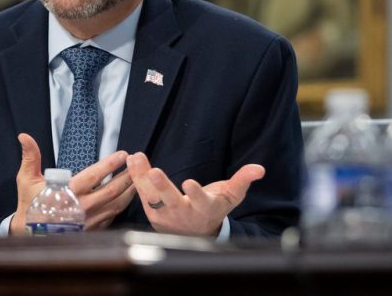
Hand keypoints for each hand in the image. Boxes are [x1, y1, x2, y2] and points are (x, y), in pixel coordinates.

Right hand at [9, 133, 134, 234]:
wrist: (30, 236)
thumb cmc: (31, 204)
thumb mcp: (27, 180)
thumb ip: (31, 157)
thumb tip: (24, 137)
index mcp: (68, 193)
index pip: (93, 176)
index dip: (110, 165)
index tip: (123, 154)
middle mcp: (81, 207)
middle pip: (112, 190)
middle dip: (127, 176)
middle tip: (138, 163)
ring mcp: (89, 220)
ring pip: (117, 204)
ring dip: (130, 190)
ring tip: (139, 177)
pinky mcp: (93, 229)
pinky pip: (113, 216)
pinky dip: (124, 205)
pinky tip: (130, 196)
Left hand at [126, 152, 264, 236]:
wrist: (196, 232)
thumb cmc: (215, 208)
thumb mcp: (232, 195)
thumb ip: (243, 180)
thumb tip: (260, 169)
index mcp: (205, 209)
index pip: (201, 201)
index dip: (196, 193)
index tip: (189, 182)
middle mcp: (184, 214)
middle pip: (171, 201)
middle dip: (162, 187)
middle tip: (154, 172)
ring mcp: (165, 215)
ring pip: (151, 197)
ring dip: (142, 177)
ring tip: (136, 158)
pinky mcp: (152, 211)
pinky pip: (142, 195)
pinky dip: (135, 179)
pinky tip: (131, 162)